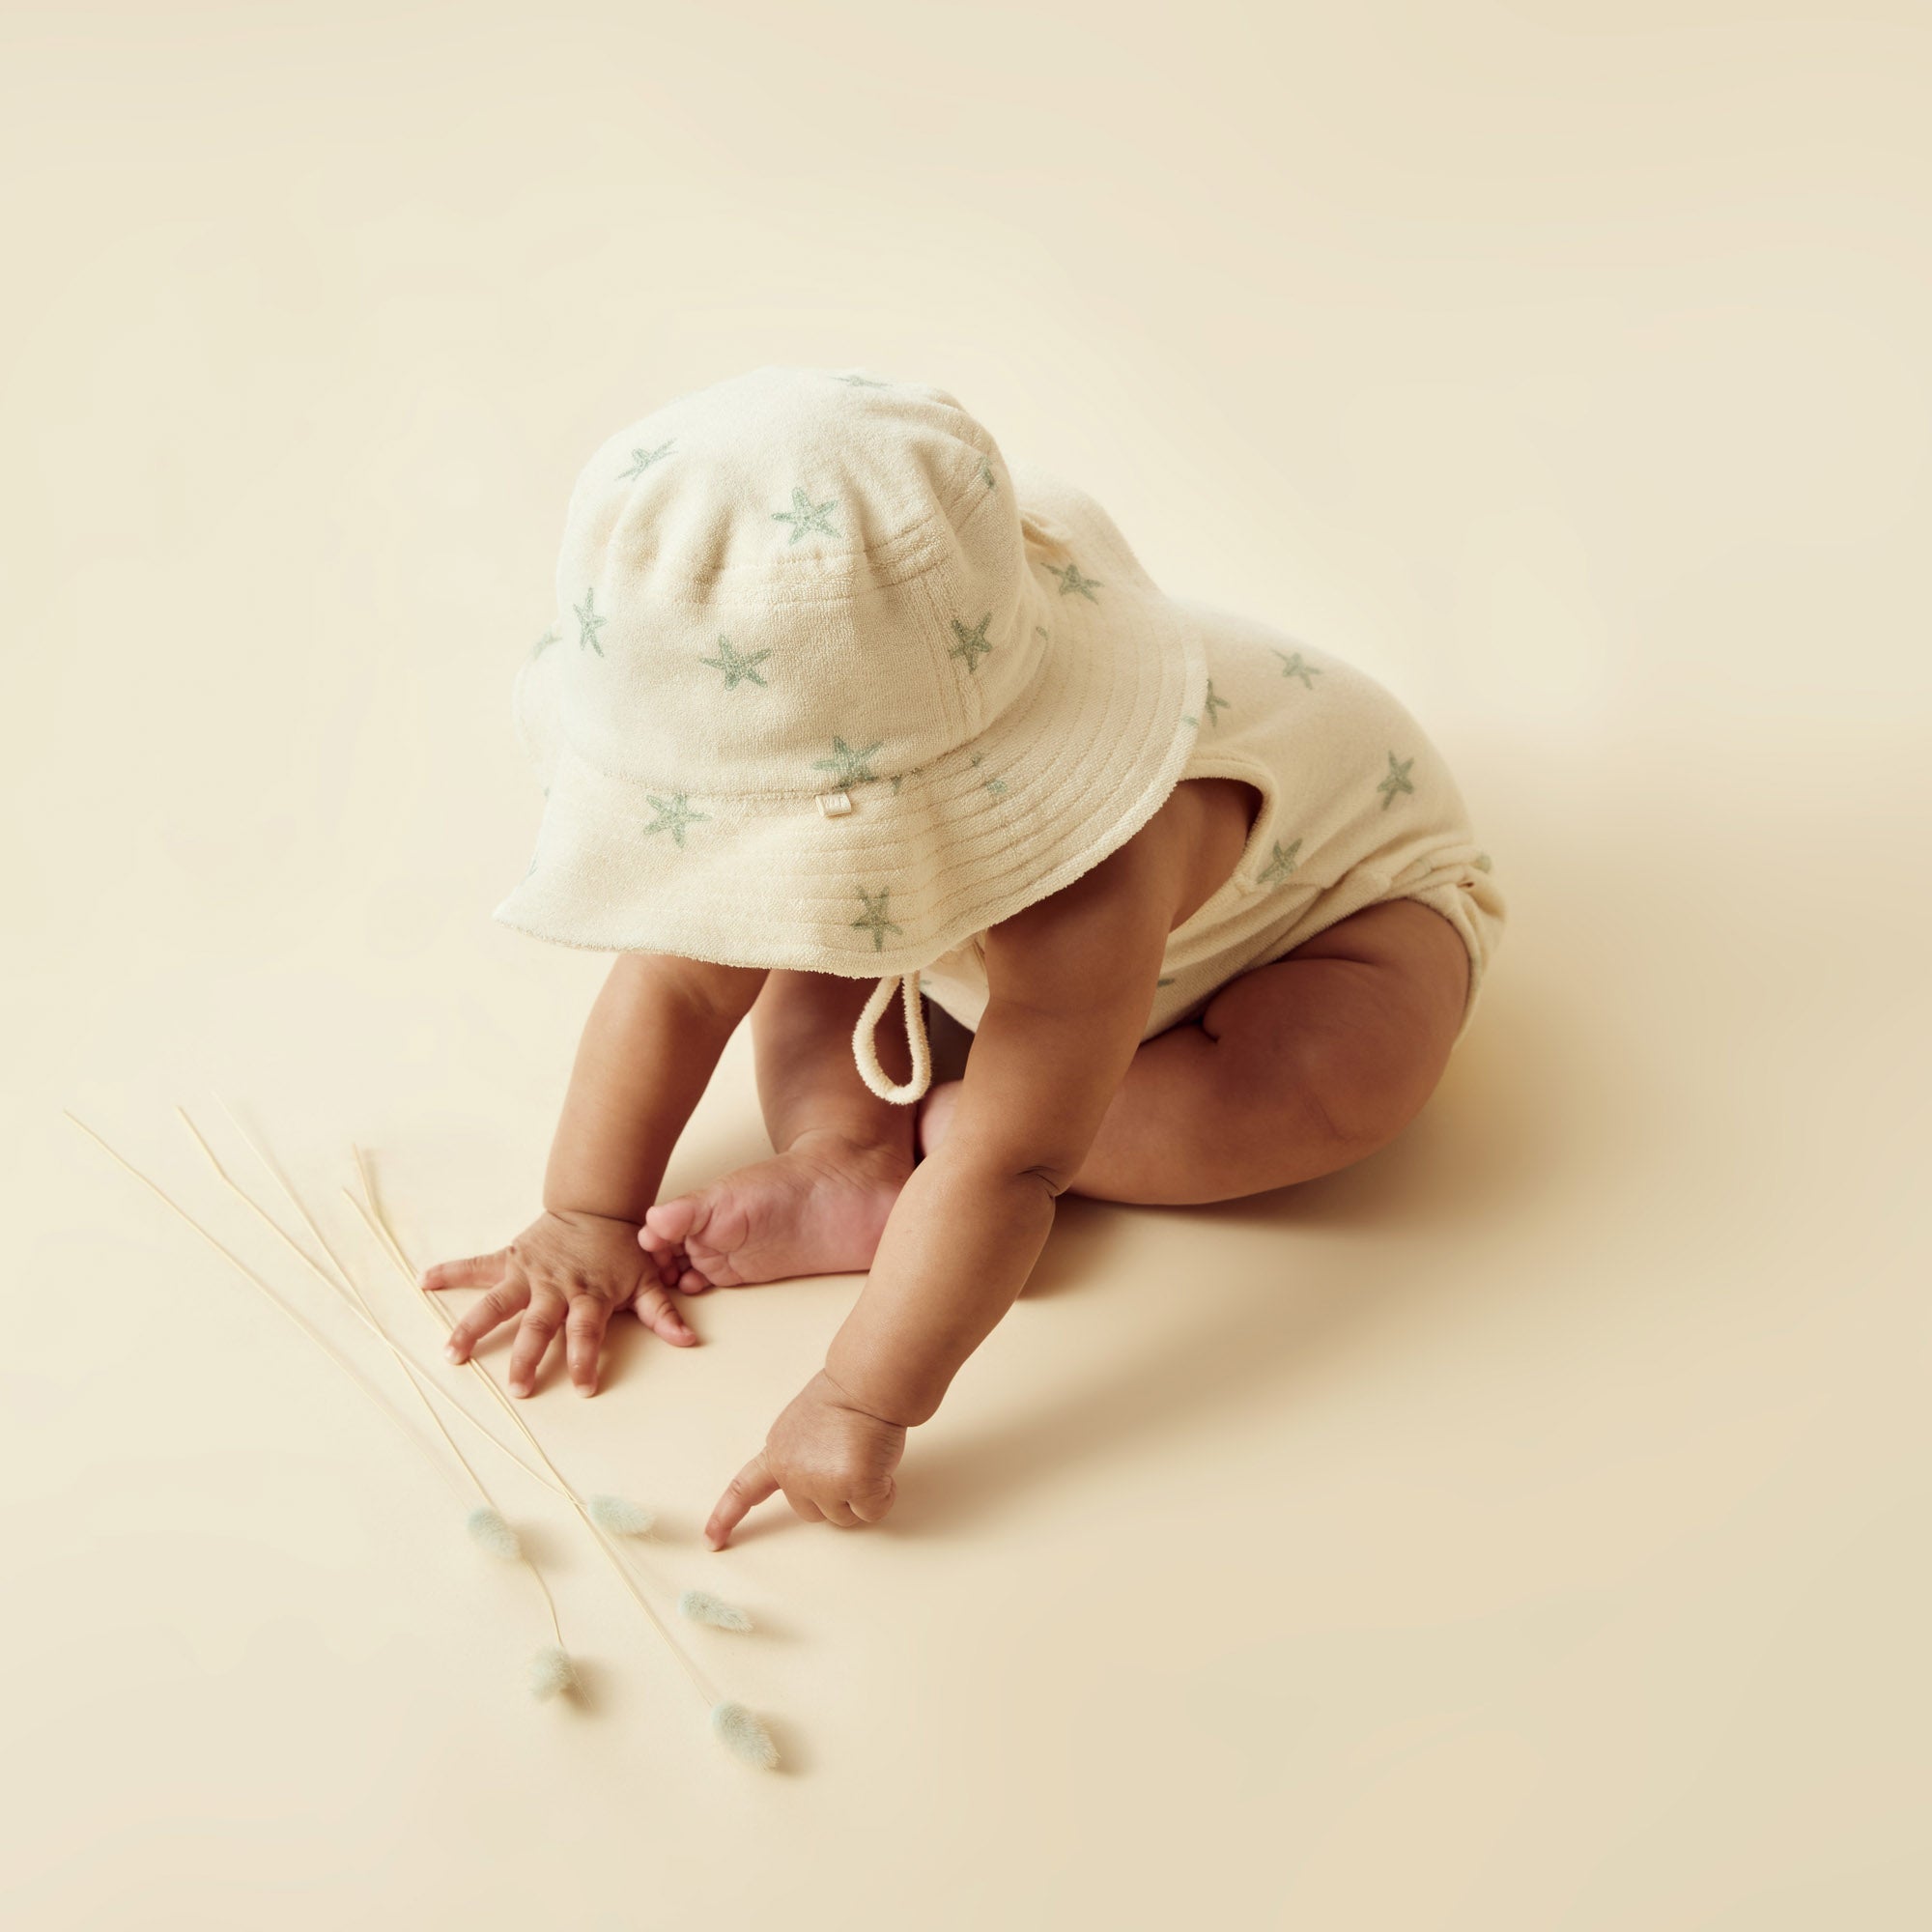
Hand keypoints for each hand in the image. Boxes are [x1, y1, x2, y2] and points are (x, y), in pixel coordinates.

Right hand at [422, 1209, 696, 1396]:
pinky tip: (424, 1282)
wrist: (598, 1205)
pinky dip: (450, 1272)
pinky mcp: (510, 1258)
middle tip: (518, 1389)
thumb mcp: (647, 1279)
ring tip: (452, 1354)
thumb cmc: (621, 1250)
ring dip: (473, 1328)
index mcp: (589, 1294)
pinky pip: (476, 1266)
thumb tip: (689, 1341)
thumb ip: (662, 1313)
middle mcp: (555, 1286)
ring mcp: (528, 1272)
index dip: (585, 1359)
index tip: (584, 1387)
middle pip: (538, 1326)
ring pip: (496, 1303)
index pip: (587, 1332)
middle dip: (528, 1358)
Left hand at [706, 1369, 906, 1547]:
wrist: (867, 1385)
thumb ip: (801, 1457)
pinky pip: (873, 1510)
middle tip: (848, 1457)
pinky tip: (880, 1463)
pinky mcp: (854, 1487)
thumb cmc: (845, 1398)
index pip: (744, 1490)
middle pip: (811, 1514)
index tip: (712, 1540)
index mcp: (777, 1453)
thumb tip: (820, 1479)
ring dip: (861, 1494)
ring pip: (844, 1517)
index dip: (727, 1517)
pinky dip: (883, 1494)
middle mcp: (793, 1473)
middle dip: (835, 1494)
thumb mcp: (803, 1427)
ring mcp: (822, 1482)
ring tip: (864, 1455)